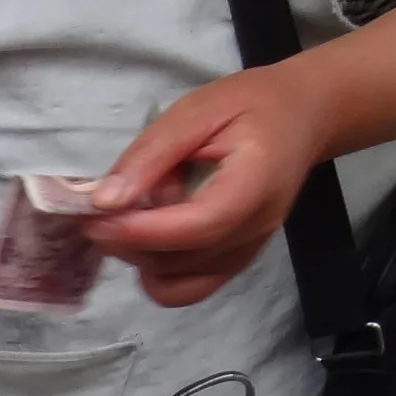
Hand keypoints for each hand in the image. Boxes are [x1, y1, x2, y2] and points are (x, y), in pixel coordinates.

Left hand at [85, 66, 329, 306]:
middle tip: (94, 212)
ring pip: (176, 282)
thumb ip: (150, 155)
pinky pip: (186, 289)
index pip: (198, 226)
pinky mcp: (234, 263)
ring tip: (127, 218)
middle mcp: (255, 228)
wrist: (301, 118)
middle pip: (180, 260)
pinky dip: (155, 272)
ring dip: (137, 257)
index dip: (141, 230)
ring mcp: (246, 252)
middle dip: (128, 242)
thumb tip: (103, 200)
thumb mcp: (196, 111)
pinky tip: (145, 239)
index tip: (96, 217)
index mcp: (255, 184)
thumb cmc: (249, 106)